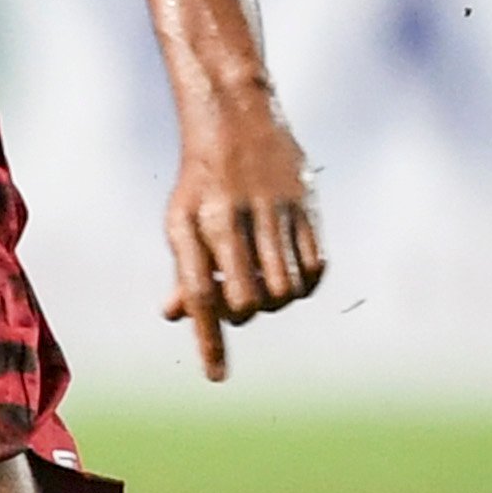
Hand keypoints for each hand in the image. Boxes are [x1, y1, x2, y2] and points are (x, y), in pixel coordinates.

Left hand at [159, 91, 324, 380]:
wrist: (236, 114)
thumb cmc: (201, 179)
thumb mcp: (180, 220)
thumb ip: (185, 270)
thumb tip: (177, 316)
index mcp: (196, 225)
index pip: (203, 296)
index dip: (209, 341)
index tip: (216, 378)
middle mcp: (234, 219)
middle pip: (247, 302)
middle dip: (244, 313)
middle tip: (241, 295)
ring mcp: (274, 211)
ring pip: (284, 291)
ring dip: (275, 300)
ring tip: (265, 279)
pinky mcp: (307, 206)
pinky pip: (314, 269)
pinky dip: (304, 282)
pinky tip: (290, 269)